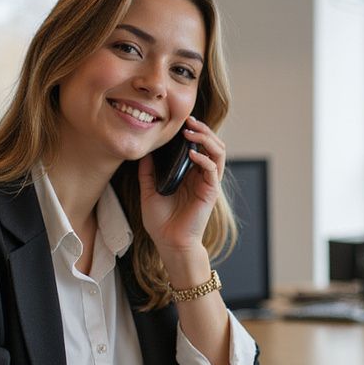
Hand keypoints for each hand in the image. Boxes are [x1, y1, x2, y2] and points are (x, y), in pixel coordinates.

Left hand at [138, 116, 224, 257]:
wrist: (169, 243)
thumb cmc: (161, 222)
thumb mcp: (148, 191)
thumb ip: (148, 172)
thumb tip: (145, 152)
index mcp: (190, 174)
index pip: (199, 146)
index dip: (195, 131)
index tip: (182, 121)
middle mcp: (202, 175)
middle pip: (213, 145)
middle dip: (203, 130)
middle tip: (189, 121)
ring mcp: (208, 182)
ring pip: (218, 152)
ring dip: (207, 139)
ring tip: (192, 133)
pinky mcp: (210, 192)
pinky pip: (213, 170)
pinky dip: (204, 159)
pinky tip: (192, 154)